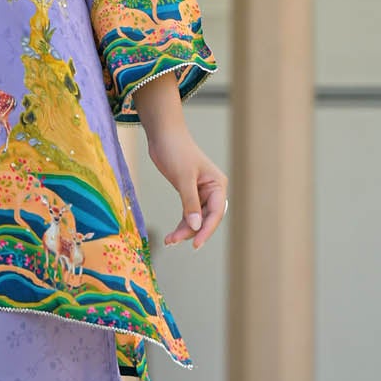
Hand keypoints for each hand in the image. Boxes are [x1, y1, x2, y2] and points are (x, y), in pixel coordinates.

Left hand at [144, 124, 227, 249]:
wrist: (163, 136)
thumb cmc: (176, 151)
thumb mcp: (183, 178)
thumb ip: (190, 202)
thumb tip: (196, 226)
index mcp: (217, 184)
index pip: (216, 212)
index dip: (207, 230)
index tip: (195, 244)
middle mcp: (212, 190)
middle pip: (207, 218)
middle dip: (192, 231)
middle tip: (175, 241)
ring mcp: (201, 192)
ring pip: (196, 218)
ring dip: (184, 230)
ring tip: (170, 240)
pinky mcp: (189, 193)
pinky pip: (188, 213)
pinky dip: (181, 223)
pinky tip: (172, 233)